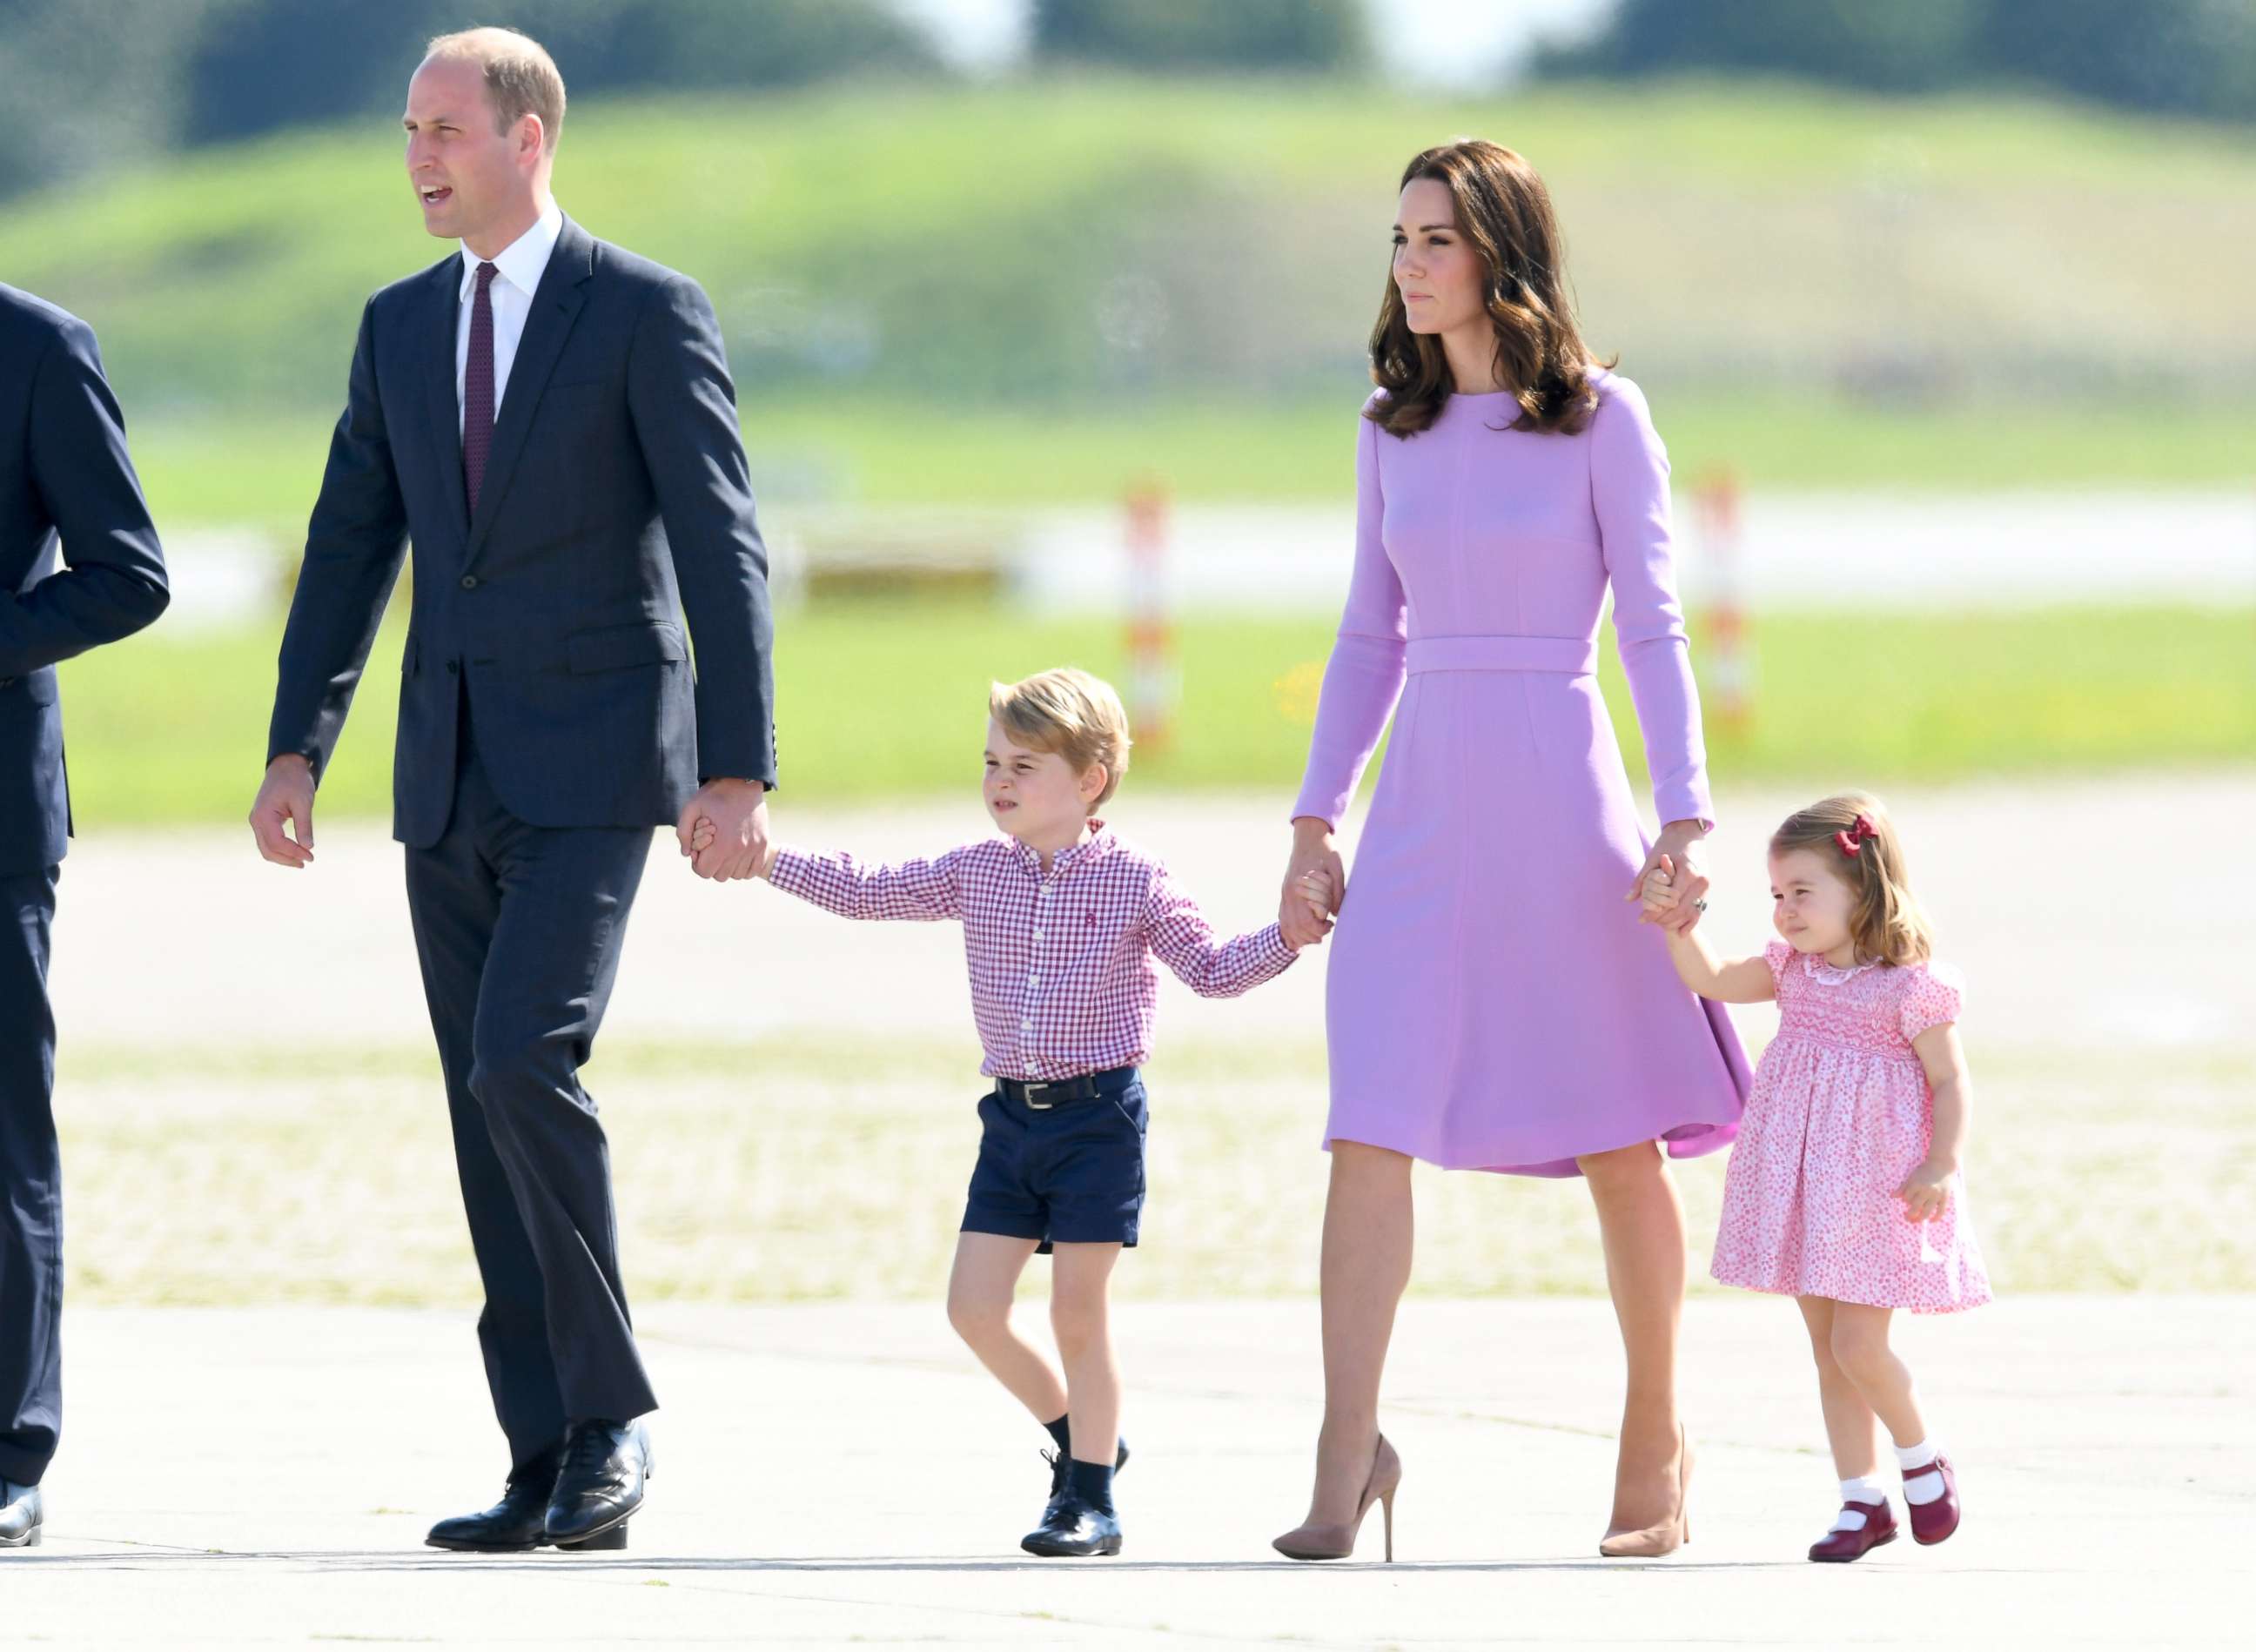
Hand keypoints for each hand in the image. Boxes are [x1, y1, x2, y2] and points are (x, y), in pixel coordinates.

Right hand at [249, 754, 316, 868]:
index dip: (294, 852)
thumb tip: (308, 847)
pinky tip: (294, 852)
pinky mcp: (262, 821)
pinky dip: (279, 850)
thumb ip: (304, 825)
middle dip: (287, 859)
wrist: (287, 766)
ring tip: (302, 861)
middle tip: (307, 862)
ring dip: (283, 857)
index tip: (311, 857)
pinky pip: (268, 842)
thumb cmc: (296, 781)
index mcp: (263, 815)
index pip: (277, 843)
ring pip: (266, 848)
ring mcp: (257, 821)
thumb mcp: (303, 802)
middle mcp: (256, 820)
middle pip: (268, 850)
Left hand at [677, 778, 768, 881]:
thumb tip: (686, 853)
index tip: (700, 852)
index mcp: (721, 845)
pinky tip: (738, 855)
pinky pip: (753, 870)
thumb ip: (683, 833)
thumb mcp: (691, 808)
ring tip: (725, 850)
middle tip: (712, 849)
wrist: (742, 782)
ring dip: (728, 867)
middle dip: (713, 865)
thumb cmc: (715, 795)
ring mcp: (754, 848)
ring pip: (736, 875)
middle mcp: (740, 850)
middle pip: (720, 875)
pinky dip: (745, 867)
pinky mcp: (763, 844)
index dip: (698, 863)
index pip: (704, 872)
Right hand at [1281, 818, 1343, 947]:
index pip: (1306, 921)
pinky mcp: (1284, 893)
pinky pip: (1283, 917)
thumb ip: (1336, 893)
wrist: (1309, 836)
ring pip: (1286, 925)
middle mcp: (1289, 893)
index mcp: (1300, 888)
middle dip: (1311, 936)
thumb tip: (1335, 914)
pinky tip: (1300, 932)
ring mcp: (1284, 894)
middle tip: (1326, 929)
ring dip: (1300, 935)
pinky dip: (1290, 929)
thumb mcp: (1337, 870)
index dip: (1319, 929)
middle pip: (1295, 928)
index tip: (1330, 923)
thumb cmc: (1326, 852)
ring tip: (1315, 933)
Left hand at [1628, 819, 1709, 931]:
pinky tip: (1680, 933)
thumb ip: (1642, 880)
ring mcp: (1706, 885)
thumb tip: (1628, 899)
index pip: (1671, 900)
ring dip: (1677, 923)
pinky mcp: (1707, 887)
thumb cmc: (1669, 843)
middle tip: (1650, 924)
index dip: (1657, 912)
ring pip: (1692, 912)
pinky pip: (1700, 909)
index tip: (1643, 918)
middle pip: (1682, 909)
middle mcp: (1701, 880)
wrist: (1689, 831)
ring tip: (1661, 928)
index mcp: (1688, 872)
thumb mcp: (1652, 859)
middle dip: (1665, 919)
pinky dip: (1690, 922)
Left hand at [1898, 1159, 1955, 1222]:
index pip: (1907, 1198)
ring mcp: (1936, 1195)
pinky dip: (1936, 1218)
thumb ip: (1903, 1187)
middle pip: (1916, 1207)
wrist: (1942, 1165)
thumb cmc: (1924, 1171)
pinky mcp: (1945, 1197)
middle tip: (1907, 1219)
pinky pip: (1941, 1211)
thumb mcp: (1912, 1177)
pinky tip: (1931, 1221)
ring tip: (1916, 1221)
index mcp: (1916, 1184)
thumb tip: (1892, 1196)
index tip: (1907, 1201)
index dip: (1906, 1201)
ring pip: (1927, 1211)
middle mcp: (1926, 1190)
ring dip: (1921, 1218)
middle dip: (1910, 1214)